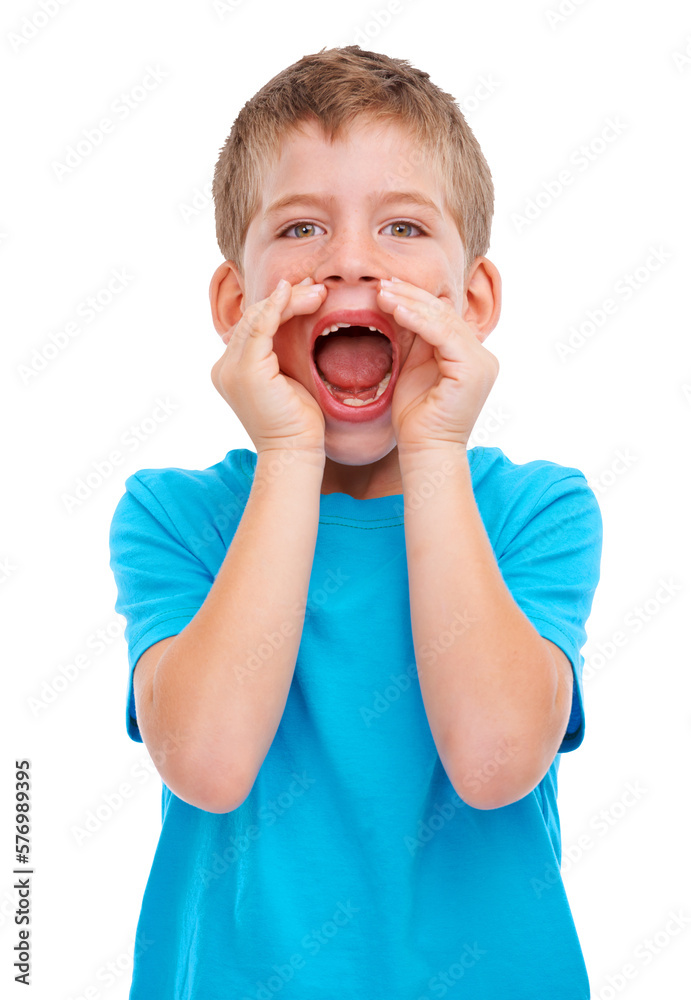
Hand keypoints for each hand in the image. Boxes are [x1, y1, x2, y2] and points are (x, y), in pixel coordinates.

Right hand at [211, 277, 327, 460]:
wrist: (294, 451)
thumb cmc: (299, 423)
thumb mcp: (289, 380)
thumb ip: (282, 355)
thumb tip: (297, 326)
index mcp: (232, 370)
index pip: (254, 327)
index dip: (279, 306)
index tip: (308, 294)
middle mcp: (225, 367)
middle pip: (253, 318)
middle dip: (286, 298)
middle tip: (316, 286)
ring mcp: (231, 368)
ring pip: (257, 318)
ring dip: (289, 300)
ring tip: (318, 291)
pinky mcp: (246, 369)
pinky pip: (260, 326)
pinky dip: (277, 306)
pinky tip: (294, 293)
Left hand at [377, 277, 499, 453]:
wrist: (424, 450)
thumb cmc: (415, 417)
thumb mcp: (413, 369)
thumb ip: (415, 340)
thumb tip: (398, 305)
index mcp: (469, 355)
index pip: (442, 315)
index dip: (415, 298)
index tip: (386, 286)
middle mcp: (481, 356)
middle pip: (445, 312)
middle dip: (411, 294)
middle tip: (382, 282)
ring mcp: (481, 362)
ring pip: (444, 319)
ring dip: (410, 302)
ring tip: (383, 292)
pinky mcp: (473, 370)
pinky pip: (443, 334)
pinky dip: (418, 319)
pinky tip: (395, 309)